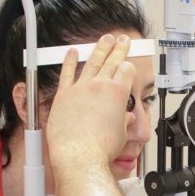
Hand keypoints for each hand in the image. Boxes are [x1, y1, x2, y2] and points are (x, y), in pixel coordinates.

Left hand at [46, 34, 135, 169]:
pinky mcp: (64, 95)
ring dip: (100, 48)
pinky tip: (72, 52)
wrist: (80, 155)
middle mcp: (99, 86)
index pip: (127, 71)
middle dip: (119, 48)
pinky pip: (67, 73)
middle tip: (123, 40)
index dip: (130, 67)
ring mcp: (80, 88)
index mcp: (117, 94)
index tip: (129, 66)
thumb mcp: (121, 133)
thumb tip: (126, 119)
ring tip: (105, 39)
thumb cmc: (99, 148)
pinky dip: (69, 61)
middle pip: (112, 60)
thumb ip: (124, 121)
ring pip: (92, 62)